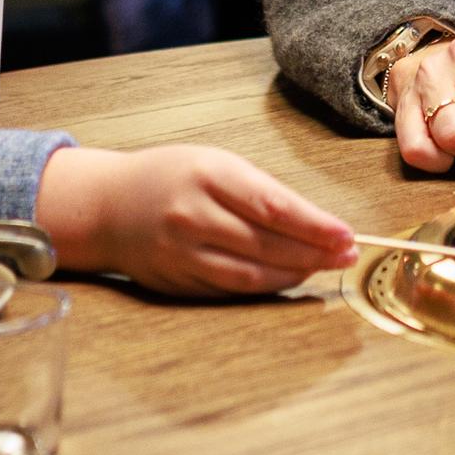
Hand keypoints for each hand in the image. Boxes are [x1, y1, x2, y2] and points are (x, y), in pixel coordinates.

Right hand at [40, 144, 354, 295]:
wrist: (107, 206)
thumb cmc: (172, 178)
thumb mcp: (215, 164)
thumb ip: (260, 191)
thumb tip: (316, 223)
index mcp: (207, 175)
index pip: (272, 206)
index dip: (315, 225)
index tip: (346, 235)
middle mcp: (191, 216)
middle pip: (266, 244)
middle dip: (314, 253)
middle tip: (347, 255)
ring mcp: (180, 253)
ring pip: (250, 274)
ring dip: (294, 274)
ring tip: (323, 268)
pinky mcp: (176, 282)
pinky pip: (230, 289)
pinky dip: (264, 286)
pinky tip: (287, 278)